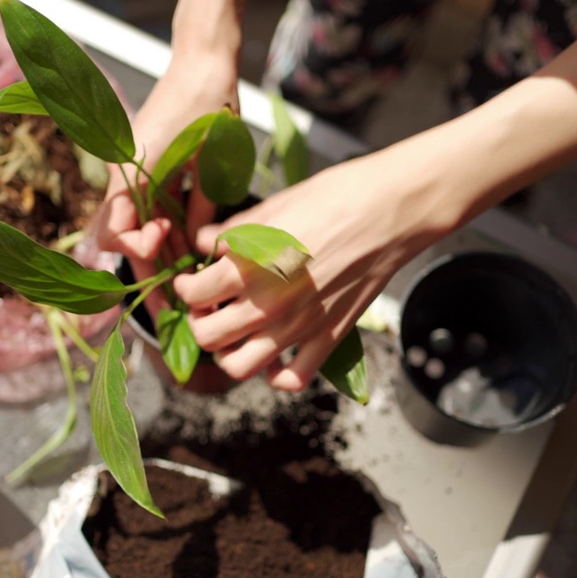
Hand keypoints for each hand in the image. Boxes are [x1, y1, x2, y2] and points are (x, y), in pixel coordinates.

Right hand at [91, 58, 238, 292]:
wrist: (203, 62)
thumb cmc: (207, 102)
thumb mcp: (211, 158)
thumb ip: (200, 207)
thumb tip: (195, 251)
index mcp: (131, 173)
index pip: (114, 232)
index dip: (137, 250)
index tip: (164, 243)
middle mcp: (127, 180)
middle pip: (123, 244)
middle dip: (147, 279)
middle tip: (172, 313)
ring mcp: (137, 181)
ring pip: (140, 237)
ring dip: (161, 263)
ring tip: (189, 295)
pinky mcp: (152, 179)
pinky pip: (153, 219)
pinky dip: (170, 241)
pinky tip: (191, 261)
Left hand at [172, 152, 454, 390]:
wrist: (391, 211)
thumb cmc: (337, 197)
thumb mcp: (275, 205)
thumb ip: (235, 230)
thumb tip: (207, 241)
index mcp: (248, 268)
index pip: (192, 295)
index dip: (186, 287)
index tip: (192, 280)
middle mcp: (267, 306)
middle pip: (207, 338)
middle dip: (199, 322)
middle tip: (208, 307)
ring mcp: (298, 329)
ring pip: (238, 368)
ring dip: (227, 353)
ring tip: (234, 334)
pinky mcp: (327, 339)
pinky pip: (291, 380)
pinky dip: (275, 375)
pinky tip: (274, 354)